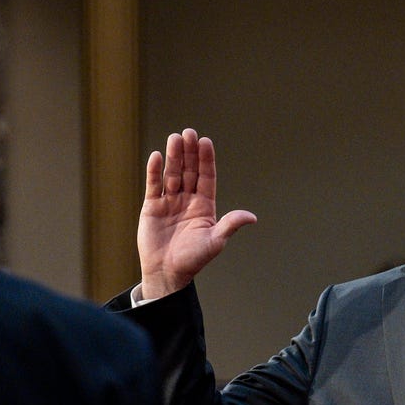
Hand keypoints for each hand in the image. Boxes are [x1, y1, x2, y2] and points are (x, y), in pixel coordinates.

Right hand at [136, 128, 256, 298]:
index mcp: (204, 205)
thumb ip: (230, 225)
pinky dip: (154, 171)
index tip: (205, 142)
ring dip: (173, 156)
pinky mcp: (152, 206)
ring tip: (174, 138)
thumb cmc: (193, 259)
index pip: (207, 177)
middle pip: (189, 170)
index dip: (206, 160)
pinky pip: (153, 185)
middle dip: (189, 152)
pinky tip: (156, 156)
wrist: (167, 272)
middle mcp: (187, 199)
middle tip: (189, 132)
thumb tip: (251, 217)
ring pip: (172, 173)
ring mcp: (169, 201)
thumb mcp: (215, 241)